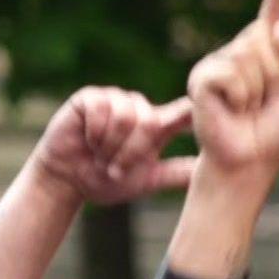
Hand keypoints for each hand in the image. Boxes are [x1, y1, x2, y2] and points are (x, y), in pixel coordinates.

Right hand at [31, 87, 194, 204]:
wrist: (68, 181)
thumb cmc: (108, 181)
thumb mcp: (149, 180)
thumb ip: (178, 172)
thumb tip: (210, 172)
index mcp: (158, 125)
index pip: (184, 112)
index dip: (196, 106)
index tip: (209, 104)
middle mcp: (140, 108)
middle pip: (150, 123)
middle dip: (131, 152)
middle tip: (114, 168)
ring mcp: (116, 99)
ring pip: (125, 117)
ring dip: (110, 145)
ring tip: (100, 154)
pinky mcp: (92, 96)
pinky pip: (101, 109)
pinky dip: (94, 133)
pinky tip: (87, 139)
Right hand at [187, 0, 278, 176]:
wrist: (251, 161)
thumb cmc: (277, 132)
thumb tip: (275, 29)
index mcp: (268, 55)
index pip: (274, 17)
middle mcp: (241, 53)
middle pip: (268, 38)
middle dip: (278, 74)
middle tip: (267, 103)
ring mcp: (220, 63)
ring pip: (252, 56)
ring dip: (261, 89)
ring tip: (249, 109)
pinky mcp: (202, 78)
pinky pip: (233, 73)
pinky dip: (242, 96)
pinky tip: (232, 110)